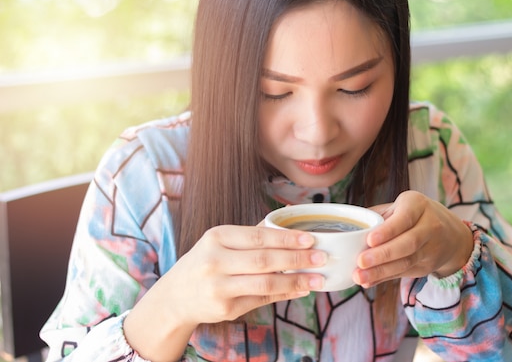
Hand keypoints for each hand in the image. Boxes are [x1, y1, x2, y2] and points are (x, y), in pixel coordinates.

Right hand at [165, 224, 327, 324]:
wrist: (175, 296)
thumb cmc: (205, 262)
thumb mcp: (220, 241)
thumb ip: (252, 234)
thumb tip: (288, 217)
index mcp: (216, 237)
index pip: (258, 236)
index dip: (287, 238)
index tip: (311, 239)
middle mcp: (215, 261)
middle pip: (264, 260)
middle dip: (297, 258)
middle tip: (322, 257)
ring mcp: (219, 287)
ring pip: (265, 282)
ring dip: (296, 280)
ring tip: (318, 277)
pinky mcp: (225, 309)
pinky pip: (261, 299)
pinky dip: (284, 293)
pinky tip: (301, 289)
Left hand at [353, 190, 473, 287]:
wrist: (451, 235)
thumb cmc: (414, 215)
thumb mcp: (400, 207)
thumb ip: (377, 215)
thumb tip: (347, 225)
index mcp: (418, 205)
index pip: (404, 218)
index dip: (388, 230)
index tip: (370, 239)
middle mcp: (430, 225)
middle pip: (408, 243)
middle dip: (383, 254)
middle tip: (360, 261)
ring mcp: (431, 248)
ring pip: (406, 262)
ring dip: (380, 271)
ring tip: (359, 276)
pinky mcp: (427, 266)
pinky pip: (404, 273)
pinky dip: (384, 278)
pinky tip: (368, 281)